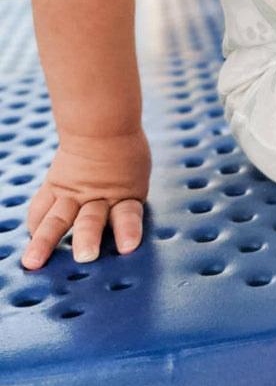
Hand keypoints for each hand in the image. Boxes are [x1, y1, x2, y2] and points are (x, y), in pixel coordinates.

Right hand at [22, 128, 151, 269]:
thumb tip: (123, 228)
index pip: (127, 215)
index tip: (128, 247)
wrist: (101, 124)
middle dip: (87, 238)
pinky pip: (41, 207)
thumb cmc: (126, 152)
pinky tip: (31, 238)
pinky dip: (35, 223)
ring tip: (33, 261)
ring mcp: (72, 192)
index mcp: (126, 195)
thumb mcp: (136, 176)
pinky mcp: (55, 186)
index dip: (127, 230)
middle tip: (85, 256)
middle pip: (91, 219)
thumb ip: (128, 200)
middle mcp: (97, 197)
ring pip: (57, 218)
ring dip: (45, 240)